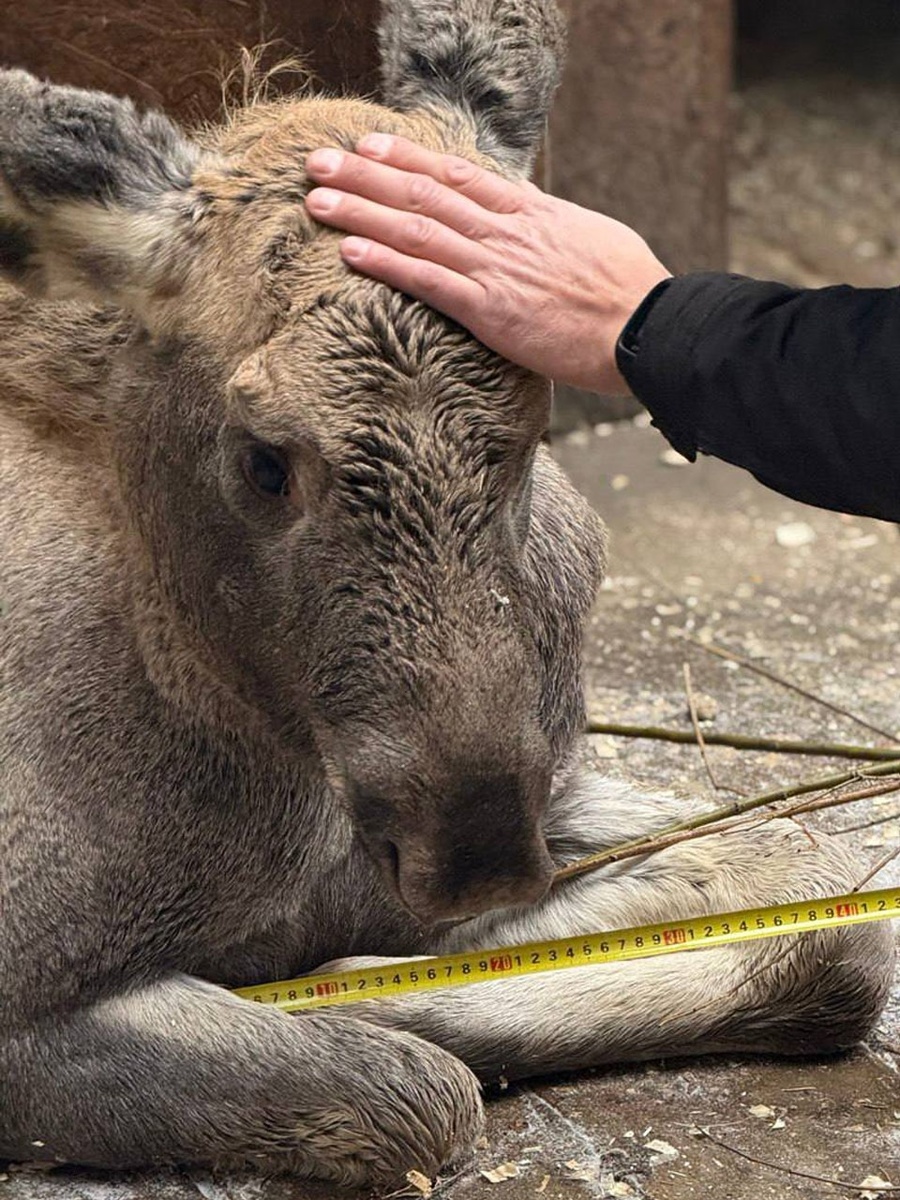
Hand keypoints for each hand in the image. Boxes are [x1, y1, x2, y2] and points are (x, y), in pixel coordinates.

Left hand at [305, 134, 670, 394]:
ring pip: (416, 228)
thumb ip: (550, 227)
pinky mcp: (492, 310)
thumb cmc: (629, 292)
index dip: (409, 158)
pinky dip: (387, 262)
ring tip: (317, 197)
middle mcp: (506, 232)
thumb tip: (530, 213)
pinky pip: (428, 280)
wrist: (649, 329)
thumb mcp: (590, 240)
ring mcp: (496, 268)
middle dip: (366, 174)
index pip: (458, 175)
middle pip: (424, 192)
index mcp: (531, 213)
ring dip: (361, 211)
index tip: (371, 145)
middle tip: (319, 160)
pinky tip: (349, 250)